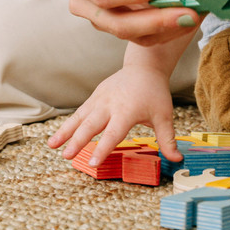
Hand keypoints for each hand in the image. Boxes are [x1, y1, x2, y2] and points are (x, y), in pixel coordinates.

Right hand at [47, 65, 182, 165]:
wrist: (145, 67)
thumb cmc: (155, 93)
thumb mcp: (164, 115)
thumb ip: (168, 139)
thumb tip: (178, 159)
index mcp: (128, 110)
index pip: (114, 132)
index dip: (104, 148)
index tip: (93, 162)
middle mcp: (111, 104)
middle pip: (92, 125)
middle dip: (79, 140)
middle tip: (67, 156)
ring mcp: (101, 99)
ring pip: (81, 117)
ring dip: (66, 132)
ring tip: (52, 146)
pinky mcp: (95, 96)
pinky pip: (80, 111)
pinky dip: (68, 124)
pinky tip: (57, 136)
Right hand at [64, 0, 201, 45]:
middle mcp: (83, 2)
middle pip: (117, 23)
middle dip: (156, 20)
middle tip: (190, 13)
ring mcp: (100, 18)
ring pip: (133, 34)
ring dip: (166, 29)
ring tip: (195, 16)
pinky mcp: (120, 25)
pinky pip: (143, 37)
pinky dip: (168, 31)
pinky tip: (189, 20)